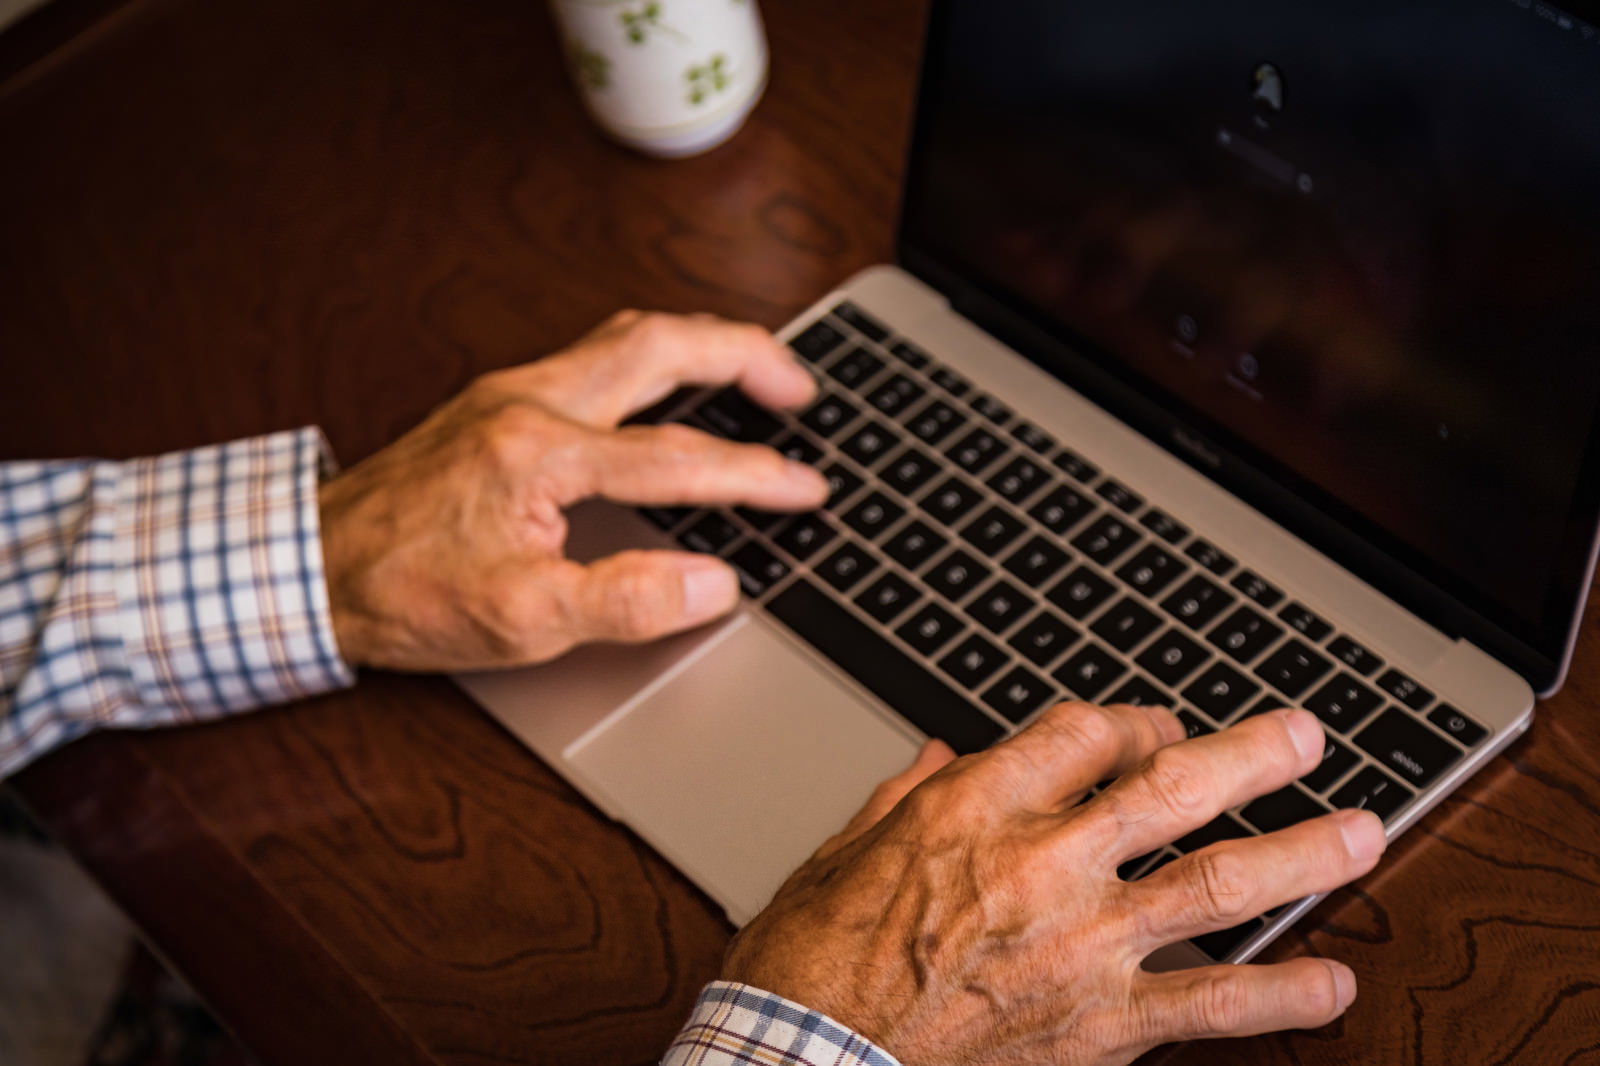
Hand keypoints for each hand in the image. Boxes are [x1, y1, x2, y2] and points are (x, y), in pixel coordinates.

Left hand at [317, 310, 826, 670]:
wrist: (303, 563)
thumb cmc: (400, 592)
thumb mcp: (519, 621)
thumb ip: (625, 601)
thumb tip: (713, 584)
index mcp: (542, 455)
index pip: (677, 459)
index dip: (755, 475)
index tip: (807, 489)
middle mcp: (529, 401)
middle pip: (661, 344)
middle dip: (745, 355)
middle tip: (800, 387)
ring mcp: (509, 391)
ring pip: (626, 336)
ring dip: (700, 343)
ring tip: (752, 368)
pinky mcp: (495, 400)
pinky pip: (594, 353)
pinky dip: (653, 357)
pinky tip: (665, 383)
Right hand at [723, 704, 1386, 1064]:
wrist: (810, 1062)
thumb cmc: (812, 966)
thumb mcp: (839, 855)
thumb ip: (902, 800)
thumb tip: (937, 760)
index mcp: (974, 809)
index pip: (1086, 732)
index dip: (1133, 721)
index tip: (1151, 730)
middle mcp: (1042, 864)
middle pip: (1173, 787)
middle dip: (1252, 755)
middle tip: (1306, 736)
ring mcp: (1082, 946)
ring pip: (1215, 883)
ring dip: (1299, 854)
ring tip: (1362, 833)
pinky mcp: (1100, 1026)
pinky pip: (1211, 1006)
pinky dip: (1281, 997)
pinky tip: (1335, 986)